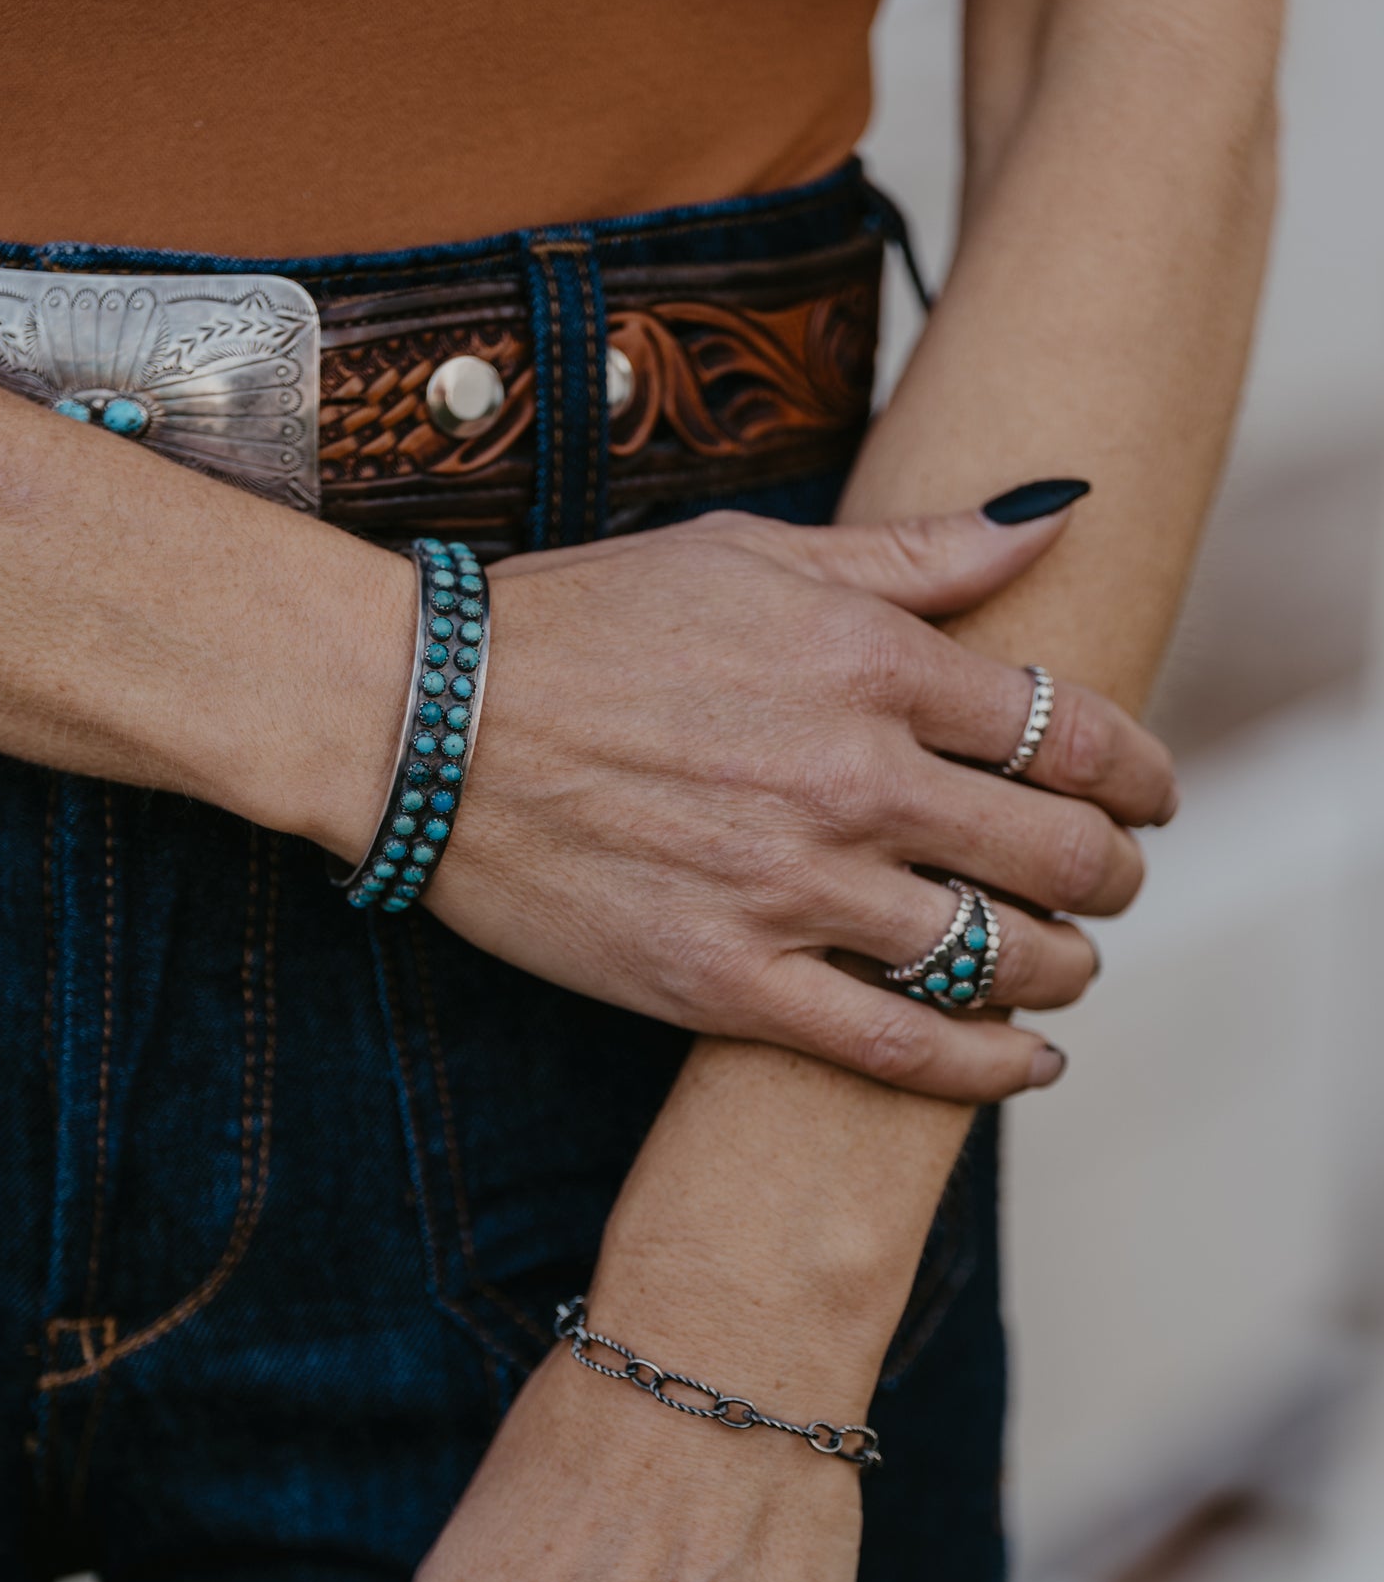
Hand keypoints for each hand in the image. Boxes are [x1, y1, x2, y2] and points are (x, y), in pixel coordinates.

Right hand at [314, 500, 1174, 1101]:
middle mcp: (852, 780)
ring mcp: (791, 890)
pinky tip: (1026, 1065)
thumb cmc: (585, 622)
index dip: (1142, 776)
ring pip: (993, 957)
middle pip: (1056, 852)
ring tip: (1066, 968)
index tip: (1155, 798)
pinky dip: (984, 1067)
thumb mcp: (754, 552)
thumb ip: (917, 552)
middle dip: (1114, 876)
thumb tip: (1056, 514)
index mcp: (872, 664)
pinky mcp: (725, 983)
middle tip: (1114, 886)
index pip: (1072, 733)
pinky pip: (896, 1047)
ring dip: (1061, 969)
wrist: (427, 722)